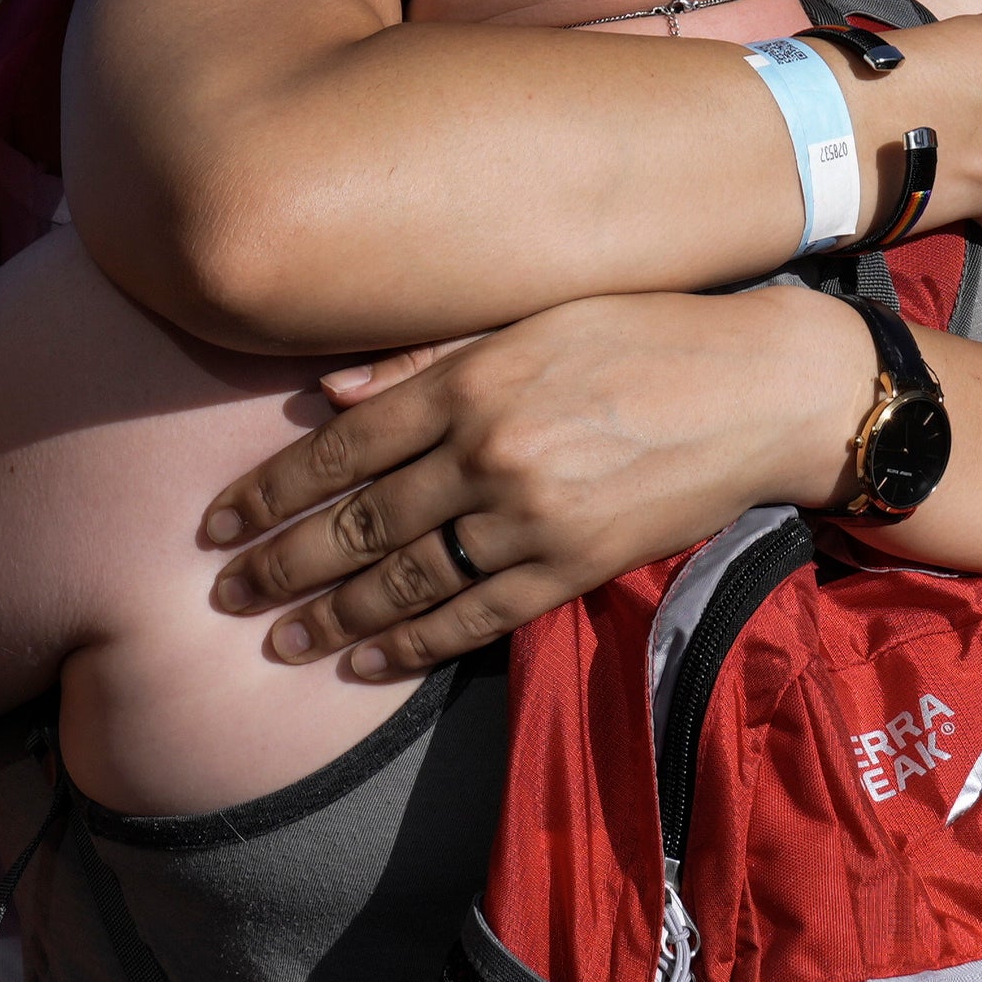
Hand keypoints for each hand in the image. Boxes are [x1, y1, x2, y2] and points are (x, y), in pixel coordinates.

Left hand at [198, 284, 872, 679]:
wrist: (762, 388)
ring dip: (332, 615)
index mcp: (473, 380)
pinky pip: (476, 616)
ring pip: (407, 580)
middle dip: (281, 561)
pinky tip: (366, 662)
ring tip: (277, 640)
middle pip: (361, 521)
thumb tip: (327, 392)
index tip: (219, 521)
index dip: (272, 489)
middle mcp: (491, 452)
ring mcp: (532, 517)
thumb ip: (427, 356)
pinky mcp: (575, 566)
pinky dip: (414, 645)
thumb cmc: (646, 335)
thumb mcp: (534, 318)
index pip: (343, 446)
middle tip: (224, 592)